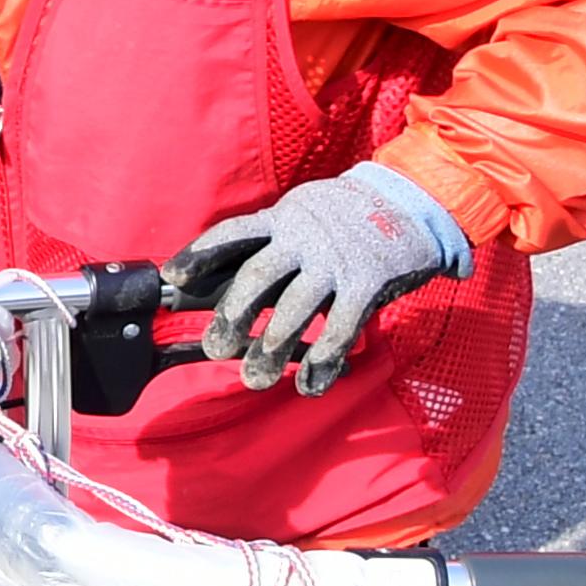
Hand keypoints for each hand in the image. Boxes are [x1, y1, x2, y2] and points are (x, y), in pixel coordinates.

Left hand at [168, 165, 463, 395]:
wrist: (414, 201)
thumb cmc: (351, 214)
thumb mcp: (305, 210)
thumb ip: (275, 237)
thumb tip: (233, 273)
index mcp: (283, 218)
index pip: (232, 233)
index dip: (199, 254)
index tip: (172, 276)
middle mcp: (303, 238)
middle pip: (256, 278)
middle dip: (231, 316)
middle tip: (215, 348)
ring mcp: (335, 261)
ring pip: (293, 310)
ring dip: (271, 348)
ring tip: (253, 378)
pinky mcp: (367, 283)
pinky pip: (339, 328)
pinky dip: (322, 360)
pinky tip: (309, 384)